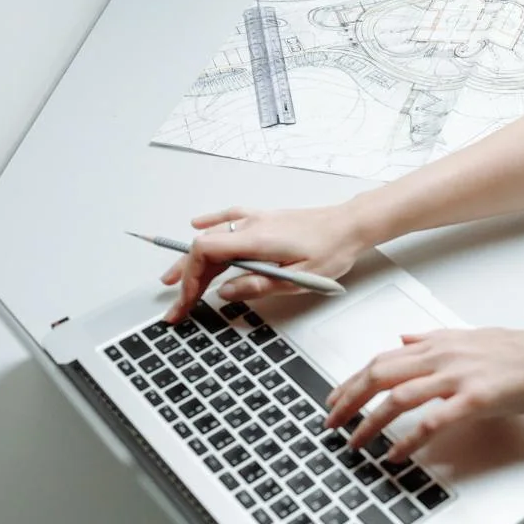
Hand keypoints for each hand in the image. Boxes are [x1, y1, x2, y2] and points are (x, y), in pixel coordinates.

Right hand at [160, 203, 367, 321]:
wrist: (350, 225)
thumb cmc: (332, 249)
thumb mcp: (299, 279)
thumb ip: (259, 285)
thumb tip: (225, 292)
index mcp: (256, 240)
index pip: (205, 253)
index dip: (190, 278)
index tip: (186, 302)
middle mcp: (251, 225)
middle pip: (204, 248)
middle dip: (185, 278)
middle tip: (176, 306)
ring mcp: (256, 219)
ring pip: (212, 237)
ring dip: (191, 259)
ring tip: (172, 279)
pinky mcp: (264, 219)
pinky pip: (227, 218)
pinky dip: (208, 224)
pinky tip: (195, 225)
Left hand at [324, 328, 523, 462]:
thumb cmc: (515, 354)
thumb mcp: (468, 337)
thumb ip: (432, 340)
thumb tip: (403, 339)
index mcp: (437, 344)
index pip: (381, 360)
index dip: (352, 380)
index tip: (334, 399)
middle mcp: (441, 357)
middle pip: (380, 375)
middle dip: (349, 399)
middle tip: (331, 423)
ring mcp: (456, 377)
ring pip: (399, 397)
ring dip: (371, 422)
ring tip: (354, 442)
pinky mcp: (473, 399)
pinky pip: (432, 421)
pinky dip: (409, 439)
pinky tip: (395, 454)